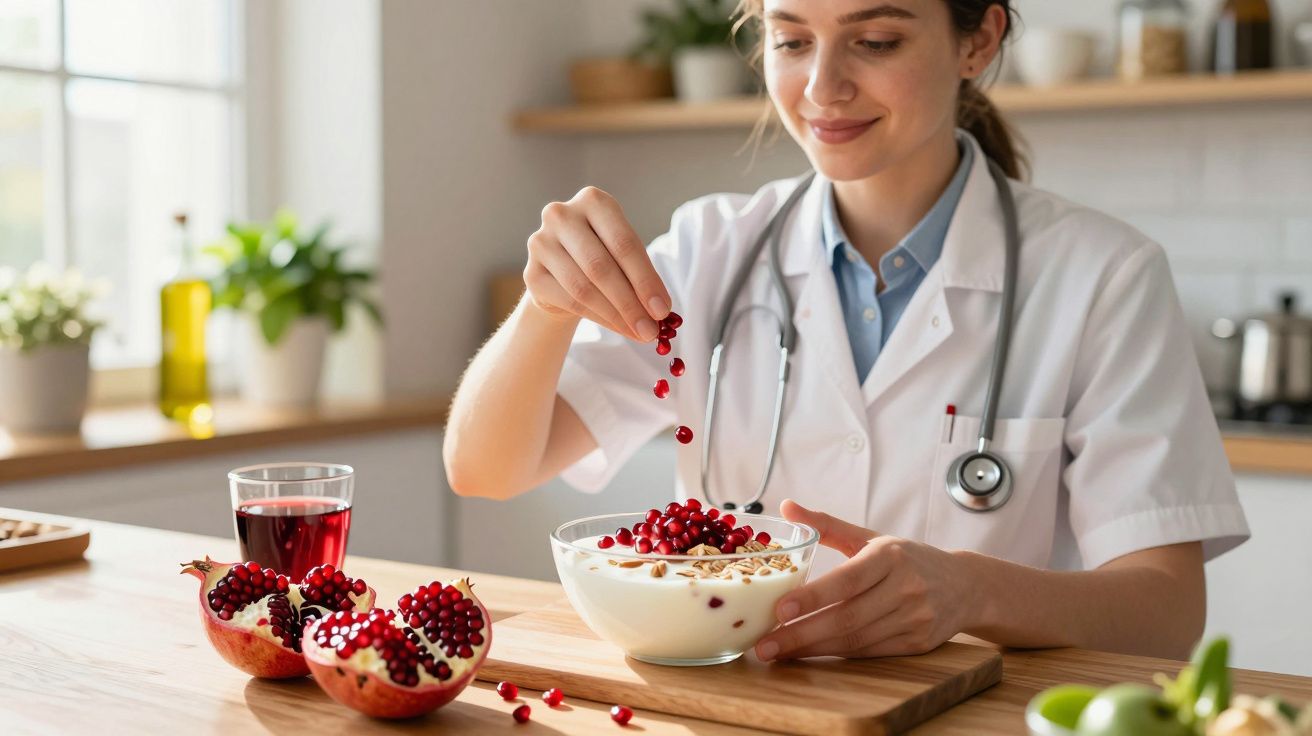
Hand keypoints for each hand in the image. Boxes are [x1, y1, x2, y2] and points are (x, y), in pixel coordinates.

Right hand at [524, 186, 670, 341]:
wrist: (562, 271)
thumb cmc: (603, 257)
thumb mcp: (625, 256)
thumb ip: (642, 277)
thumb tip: (660, 311)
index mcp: (593, 200)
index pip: (624, 243)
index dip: (645, 279)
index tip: (662, 309)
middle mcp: (561, 215)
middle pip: (601, 266)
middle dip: (630, 303)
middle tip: (651, 330)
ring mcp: (541, 242)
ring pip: (584, 288)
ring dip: (616, 316)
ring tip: (639, 332)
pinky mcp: (531, 273)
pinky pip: (569, 301)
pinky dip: (599, 319)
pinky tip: (618, 327)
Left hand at [754, 499, 975, 660]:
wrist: (966, 585)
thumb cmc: (908, 558)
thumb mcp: (871, 537)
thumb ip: (827, 525)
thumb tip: (784, 506)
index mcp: (890, 555)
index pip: (846, 580)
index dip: (813, 597)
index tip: (779, 609)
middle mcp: (906, 587)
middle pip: (847, 618)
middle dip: (802, 634)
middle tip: (764, 645)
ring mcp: (915, 618)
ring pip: (855, 640)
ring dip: (812, 649)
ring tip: (776, 652)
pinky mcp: (918, 643)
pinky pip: (869, 653)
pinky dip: (836, 655)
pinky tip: (809, 654)